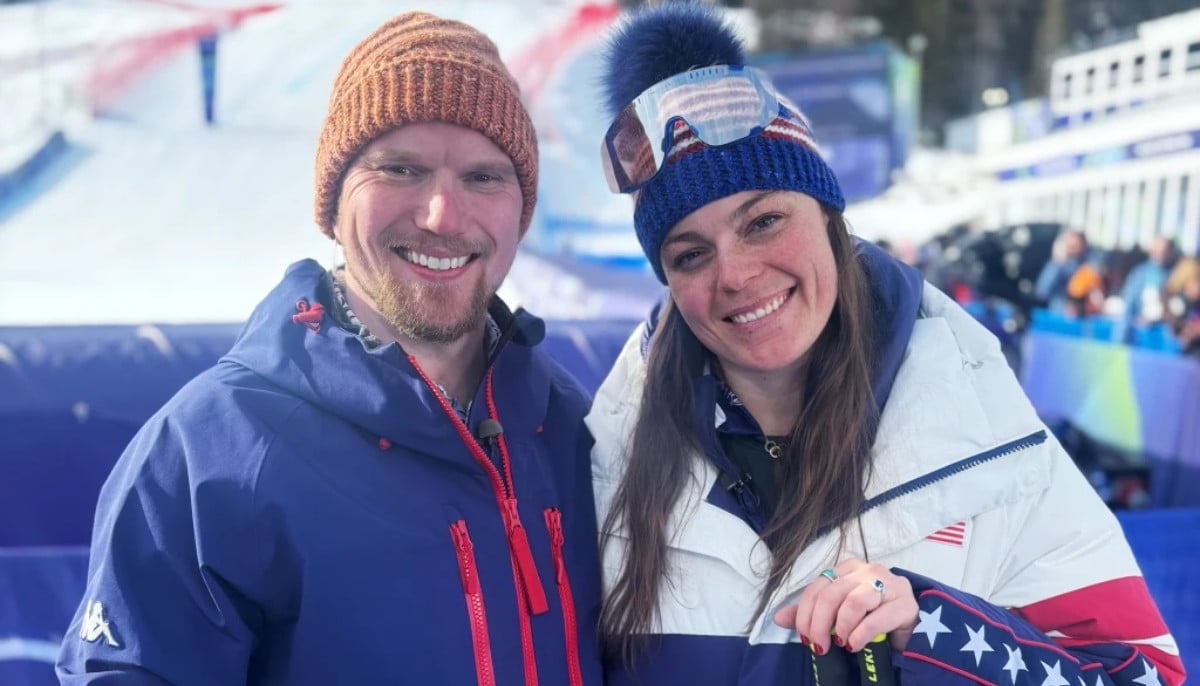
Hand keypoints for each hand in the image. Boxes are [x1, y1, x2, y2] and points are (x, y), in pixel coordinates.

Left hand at [772, 559, 917, 653]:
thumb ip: (811, 613)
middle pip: (832, 594)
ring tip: (840, 643)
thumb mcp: (839, 614)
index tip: (804, 636)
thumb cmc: (872, 617)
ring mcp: (890, 584)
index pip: (817, 587)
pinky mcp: (906, 604)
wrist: (911, 628)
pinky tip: (854, 645)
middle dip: (819, 623)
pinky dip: (860, 634)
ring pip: (854, 601)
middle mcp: (868, 570)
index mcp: (849, 568)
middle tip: (819, 646)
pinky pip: (877, 618)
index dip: (804, 613)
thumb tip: (778, 618)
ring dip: (841, 626)